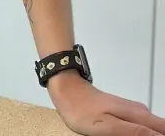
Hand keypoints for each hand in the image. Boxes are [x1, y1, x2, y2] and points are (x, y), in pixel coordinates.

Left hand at [49, 70, 164, 135]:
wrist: (66, 89)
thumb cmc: (82, 109)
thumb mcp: (109, 126)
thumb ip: (135, 132)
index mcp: (140, 115)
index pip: (164, 130)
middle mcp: (140, 112)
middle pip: (160, 130)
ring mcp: (132, 111)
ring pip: (151, 129)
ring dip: (146, 135)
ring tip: (119, 135)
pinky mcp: (124, 113)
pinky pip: (140, 127)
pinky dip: (137, 133)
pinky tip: (124, 134)